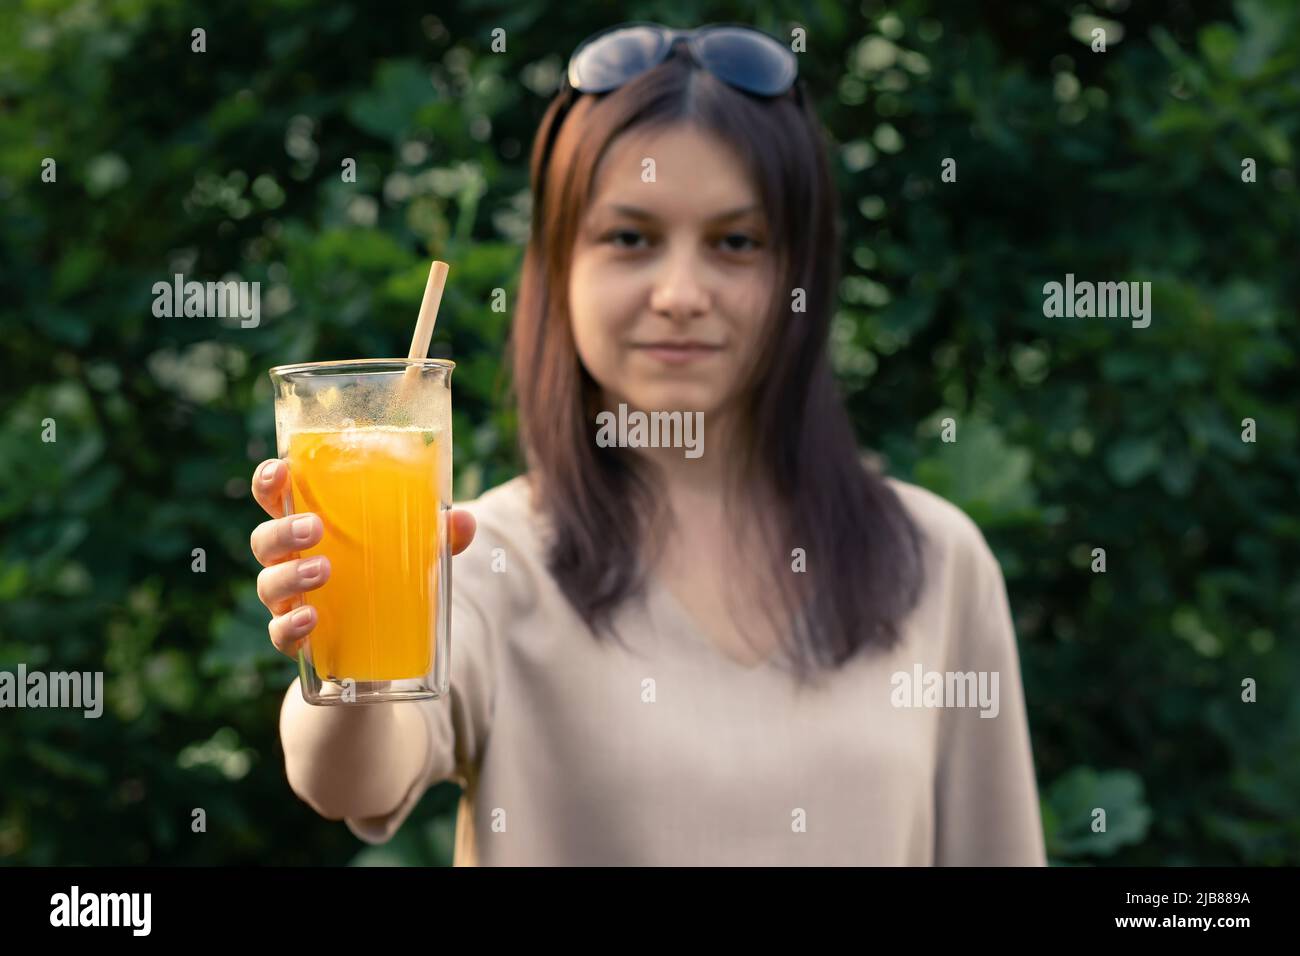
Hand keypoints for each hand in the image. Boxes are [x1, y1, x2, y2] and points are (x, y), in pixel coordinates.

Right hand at [248, 457, 476, 657]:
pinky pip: (279, 633)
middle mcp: (289, 561)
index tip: (280, 470)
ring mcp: (288, 600)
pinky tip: (310, 619)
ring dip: (290, 575)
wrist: (379, 647)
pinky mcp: (296, 638)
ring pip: (268, 584)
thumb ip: (438, 535)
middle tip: (315, 528)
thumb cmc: (386, 577)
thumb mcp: (415, 552)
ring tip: (322, 570)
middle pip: (264, 539)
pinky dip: (290, 626)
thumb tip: (464, 521)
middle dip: (283, 530)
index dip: (268, 481)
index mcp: (309, 527)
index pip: (275, 498)